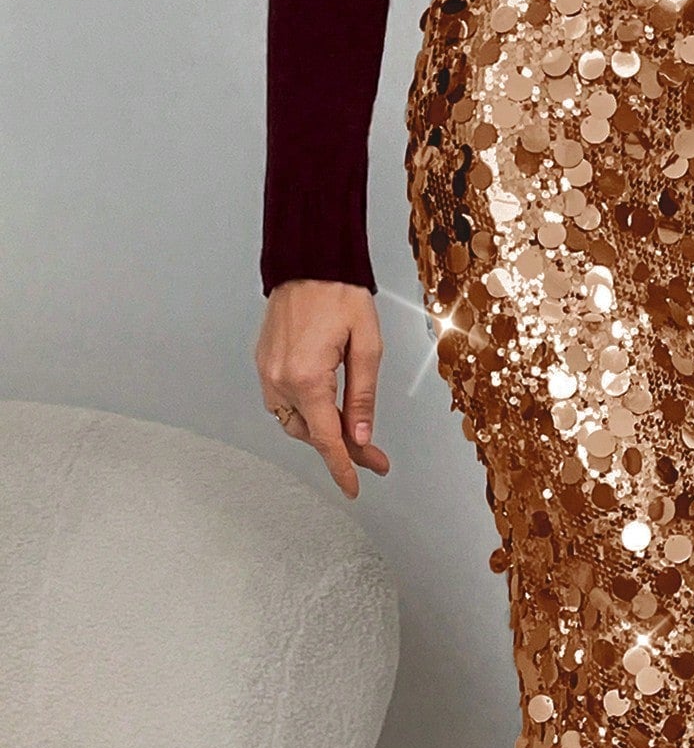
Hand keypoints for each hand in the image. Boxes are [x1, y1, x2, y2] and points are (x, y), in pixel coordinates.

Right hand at [254, 280, 391, 497]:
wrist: (309, 258)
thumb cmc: (340, 293)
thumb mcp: (368, 347)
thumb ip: (363, 397)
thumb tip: (359, 436)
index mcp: (307, 377)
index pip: (326, 439)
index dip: (343, 468)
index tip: (354, 489)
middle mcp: (280, 378)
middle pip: (311, 433)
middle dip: (343, 449)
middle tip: (374, 457)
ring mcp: (268, 370)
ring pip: (294, 422)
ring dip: (322, 432)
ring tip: (353, 434)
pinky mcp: (264, 362)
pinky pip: (283, 402)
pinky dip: (305, 413)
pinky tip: (326, 411)